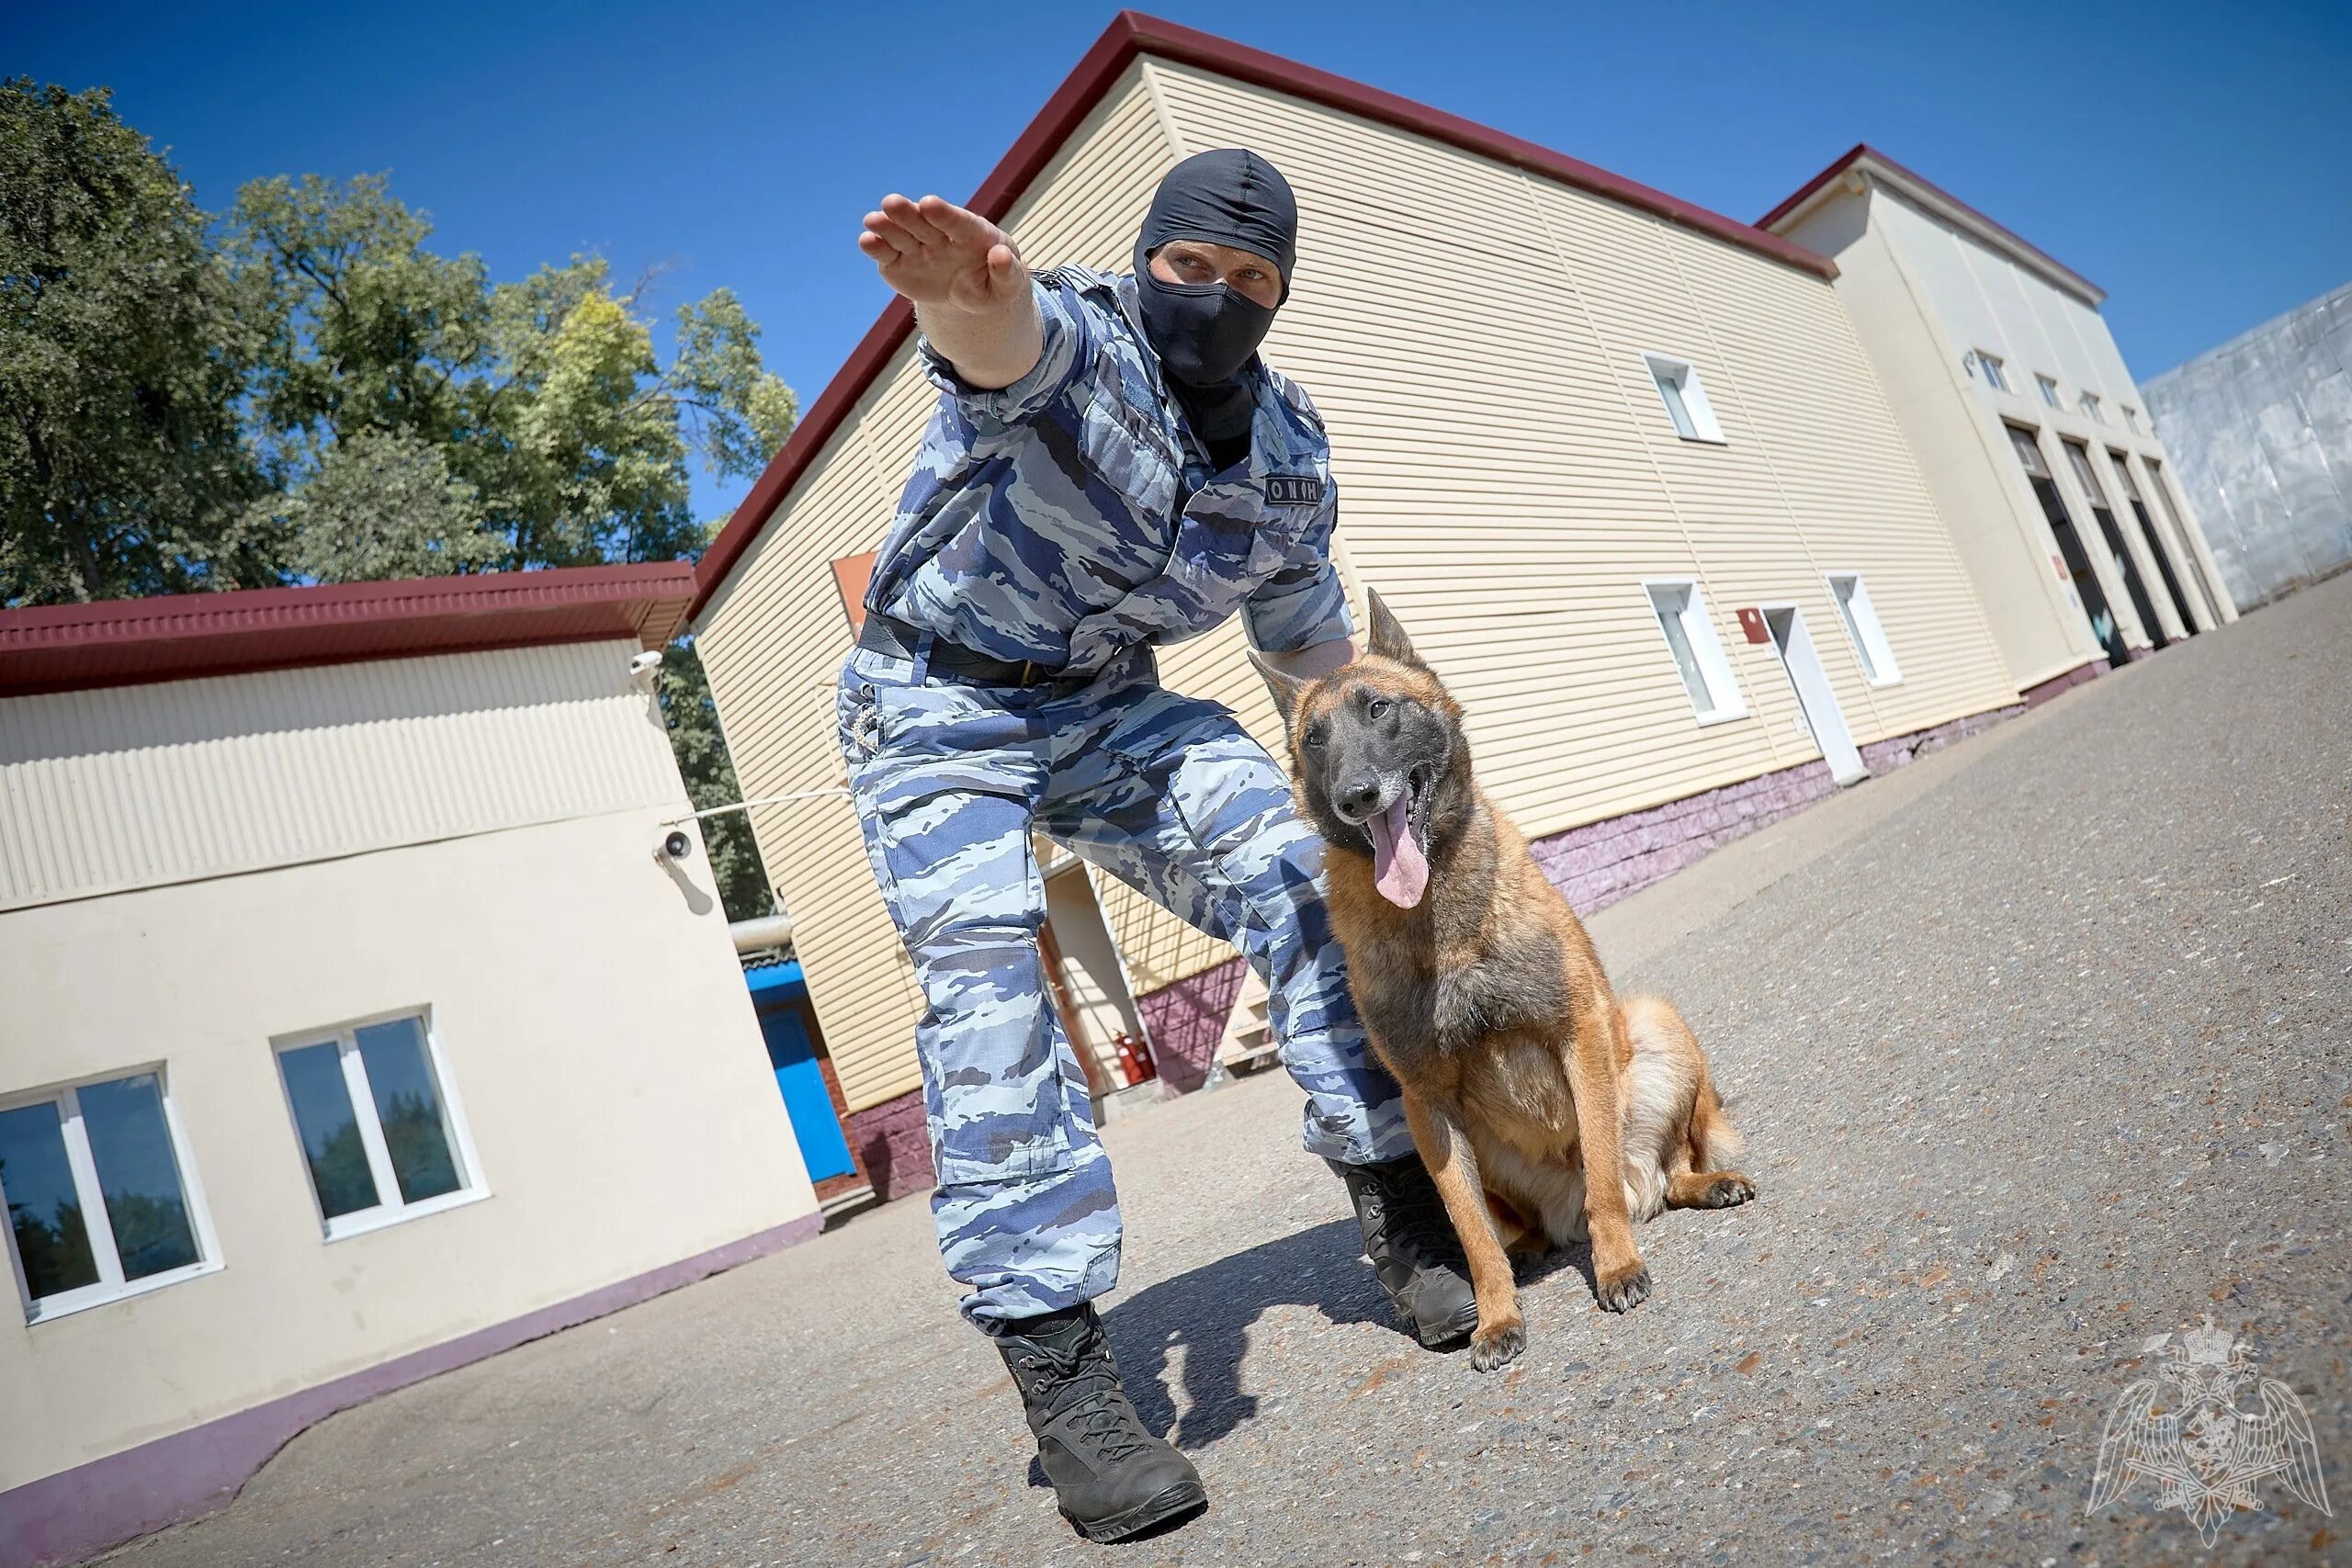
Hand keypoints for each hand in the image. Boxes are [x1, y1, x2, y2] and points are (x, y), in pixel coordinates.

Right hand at [859, 194, 1025, 311]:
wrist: (969, 293)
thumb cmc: (993, 284)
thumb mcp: (1007, 285)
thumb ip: (1007, 272)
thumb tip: (1001, 255)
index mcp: (970, 234)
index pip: (957, 222)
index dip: (943, 214)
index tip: (929, 204)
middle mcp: (939, 235)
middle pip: (922, 222)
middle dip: (908, 213)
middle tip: (891, 202)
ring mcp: (917, 247)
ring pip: (900, 234)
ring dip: (886, 226)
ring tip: (873, 220)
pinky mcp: (897, 263)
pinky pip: (885, 254)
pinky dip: (875, 247)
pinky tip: (866, 241)